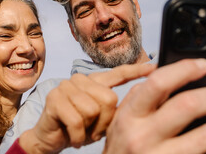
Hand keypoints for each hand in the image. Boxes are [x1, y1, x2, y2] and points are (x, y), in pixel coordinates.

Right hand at [19, 63, 155, 153]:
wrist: (50, 138)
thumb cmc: (79, 128)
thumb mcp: (101, 118)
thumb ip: (116, 108)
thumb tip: (141, 98)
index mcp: (95, 81)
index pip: (118, 73)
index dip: (136, 71)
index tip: (155, 67)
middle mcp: (80, 79)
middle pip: (109, 98)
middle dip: (104, 122)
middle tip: (94, 130)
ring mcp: (66, 87)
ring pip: (93, 110)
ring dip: (90, 130)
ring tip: (83, 132)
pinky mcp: (54, 99)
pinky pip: (77, 121)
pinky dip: (78, 136)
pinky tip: (74, 138)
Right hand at [103, 59, 205, 153]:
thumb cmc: (123, 146)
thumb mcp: (122, 118)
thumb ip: (140, 95)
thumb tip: (167, 70)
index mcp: (130, 115)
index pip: (158, 83)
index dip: (185, 70)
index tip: (204, 65)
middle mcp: (142, 136)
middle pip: (187, 106)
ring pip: (205, 136)